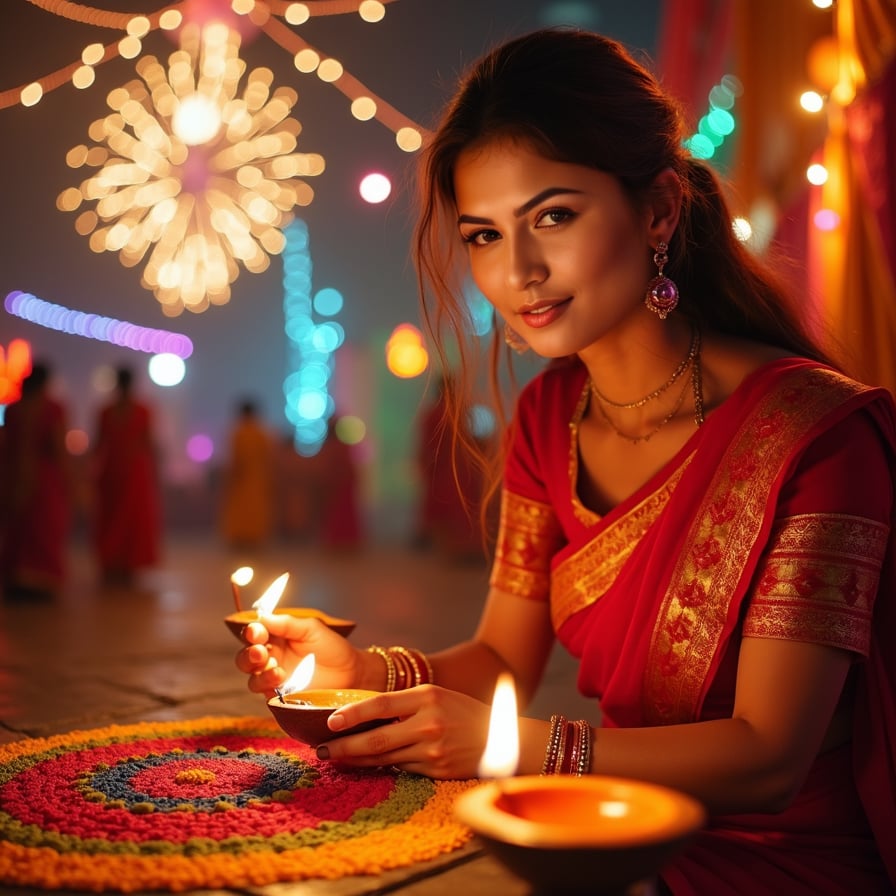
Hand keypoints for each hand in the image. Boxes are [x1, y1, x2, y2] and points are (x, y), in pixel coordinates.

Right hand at [235, 614, 360, 697]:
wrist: (351, 673)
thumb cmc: (332, 648)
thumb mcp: (311, 629)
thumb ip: (287, 624)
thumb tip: (263, 617)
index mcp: (276, 637)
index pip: (255, 634)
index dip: (252, 632)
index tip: (256, 632)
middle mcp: (272, 657)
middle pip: (246, 657)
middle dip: (249, 654)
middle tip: (259, 651)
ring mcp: (275, 678)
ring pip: (253, 678)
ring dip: (259, 672)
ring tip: (276, 668)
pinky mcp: (281, 696)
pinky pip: (267, 693)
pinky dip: (269, 685)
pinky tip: (281, 679)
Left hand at [315, 685, 491, 779]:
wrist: (502, 740)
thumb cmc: (462, 713)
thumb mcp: (436, 696)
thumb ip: (405, 703)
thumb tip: (363, 711)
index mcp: (427, 696)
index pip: (380, 704)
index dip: (353, 714)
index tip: (330, 721)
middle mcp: (428, 723)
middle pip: (376, 740)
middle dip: (344, 746)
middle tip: (321, 750)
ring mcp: (432, 749)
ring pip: (384, 759)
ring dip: (356, 760)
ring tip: (336, 758)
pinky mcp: (435, 770)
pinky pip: (400, 769)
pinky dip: (381, 767)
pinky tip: (365, 765)